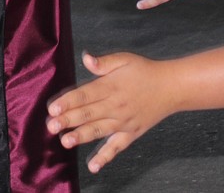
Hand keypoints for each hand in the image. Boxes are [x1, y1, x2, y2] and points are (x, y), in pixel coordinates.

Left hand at [47, 51, 174, 173]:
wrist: (172, 88)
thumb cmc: (144, 71)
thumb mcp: (124, 59)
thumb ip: (103, 62)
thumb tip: (86, 58)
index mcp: (111, 86)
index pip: (85, 95)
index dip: (68, 102)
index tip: (53, 108)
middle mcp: (116, 106)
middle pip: (88, 114)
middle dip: (68, 121)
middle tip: (51, 126)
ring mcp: (124, 122)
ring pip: (99, 131)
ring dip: (81, 137)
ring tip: (65, 142)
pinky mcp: (131, 134)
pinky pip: (117, 147)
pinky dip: (105, 157)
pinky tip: (93, 166)